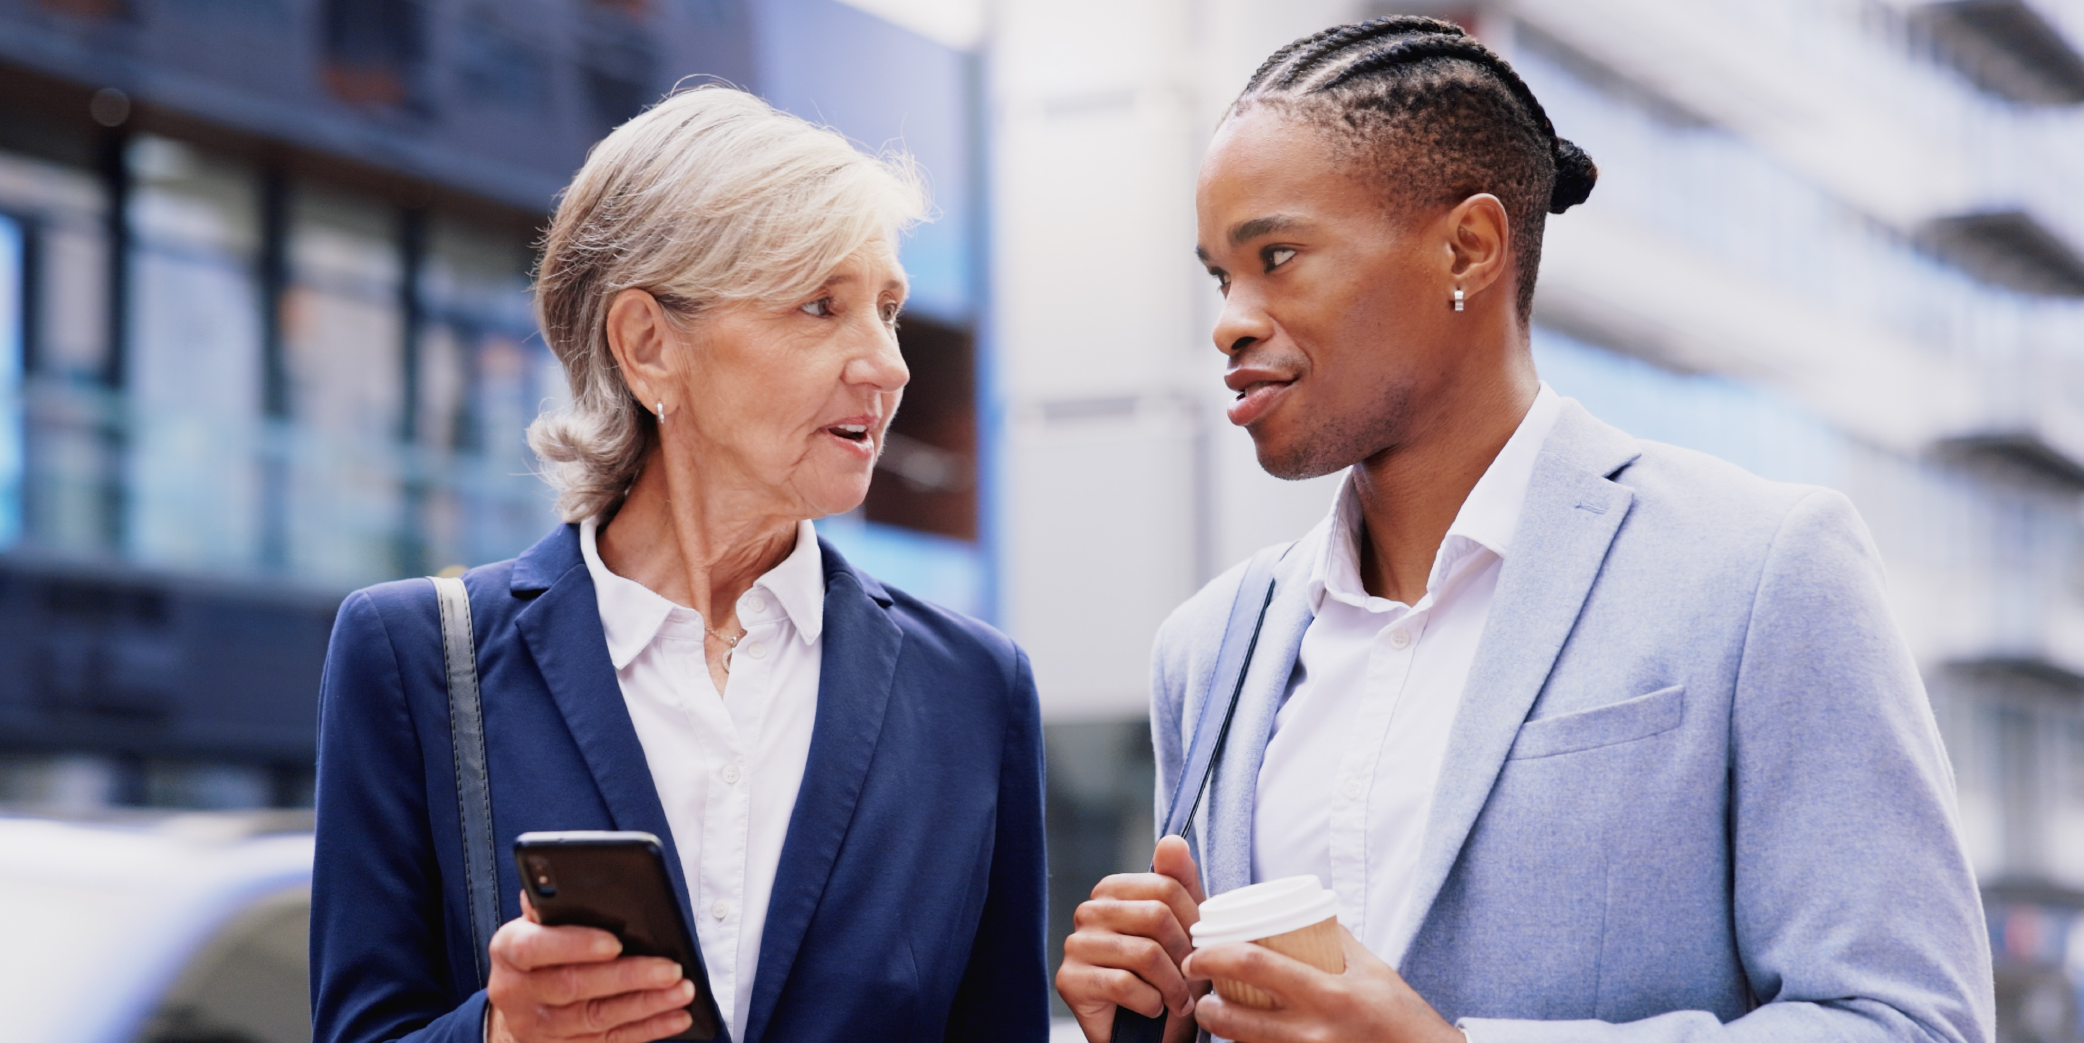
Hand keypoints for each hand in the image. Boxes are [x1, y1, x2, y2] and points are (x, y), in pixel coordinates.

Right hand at [487, 891, 695, 1042]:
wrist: (518, 1002)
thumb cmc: (538, 948)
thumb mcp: (537, 922)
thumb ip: (554, 905)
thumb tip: (573, 880)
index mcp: (508, 950)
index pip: (535, 948)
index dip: (576, 945)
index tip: (616, 942)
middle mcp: (516, 992)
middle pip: (574, 986)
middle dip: (628, 977)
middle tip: (670, 968)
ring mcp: (538, 1027)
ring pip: (596, 1018)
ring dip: (646, 1005)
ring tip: (682, 990)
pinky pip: (609, 1040)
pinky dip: (647, 1029)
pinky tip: (675, 1017)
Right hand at [1056, 835, 1210, 1042]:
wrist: (1146, 1033)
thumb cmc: (1166, 976)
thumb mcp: (1183, 926)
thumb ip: (1179, 880)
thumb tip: (1172, 841)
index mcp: (1113, 889)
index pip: (1167, 887)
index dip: (1194, 923)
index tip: (1200, 949)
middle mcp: (1089, 910)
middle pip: (1157, 916)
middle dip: (1185, 955)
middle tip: (1190, 980)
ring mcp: (1075, 943)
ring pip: (1145, 953)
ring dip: (1172, 986)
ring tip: (1176, 1000)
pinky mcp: (1069, 979)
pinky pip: (1125, 984)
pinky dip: (1150, 1003)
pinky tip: (1151, 1009)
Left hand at [1181, 925, 1461, 1042]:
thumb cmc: (1405, 1019)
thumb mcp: (1375, 972)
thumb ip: (1339, 942)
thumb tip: (1307, 912)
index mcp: (1330, 994)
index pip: (1255, 966)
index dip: (1215, 957)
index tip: (1198, 954)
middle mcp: (1314, 1033)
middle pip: (1236, 1020)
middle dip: (1204, 1008)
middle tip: (1197, 994)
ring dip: (1221, 1035)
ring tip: (1215, 1017)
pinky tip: (1243, 1042)